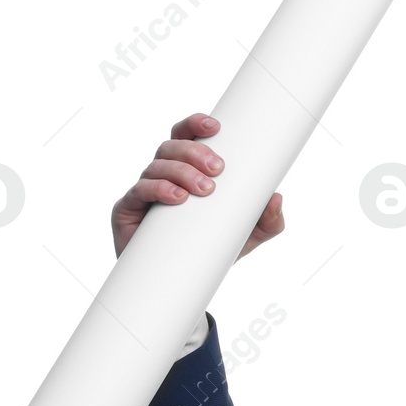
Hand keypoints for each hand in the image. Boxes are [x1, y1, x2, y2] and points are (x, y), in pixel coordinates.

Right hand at [111, 112, 284, 259]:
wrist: (178, 282)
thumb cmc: (210, 249)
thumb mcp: (248, 236)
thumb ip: (267, 221)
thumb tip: (276, 198)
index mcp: (186, 170)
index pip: (186, 136)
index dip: (195, 124)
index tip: (215, 126)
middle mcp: (163, 174)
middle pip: (172, 146)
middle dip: (194, 151)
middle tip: (218, 169)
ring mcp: (144, 190)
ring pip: (157, 166)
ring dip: (181, 171)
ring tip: (204, 189)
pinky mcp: (129, 210)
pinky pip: (139, 191)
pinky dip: (159, 189)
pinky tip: (177, 197)